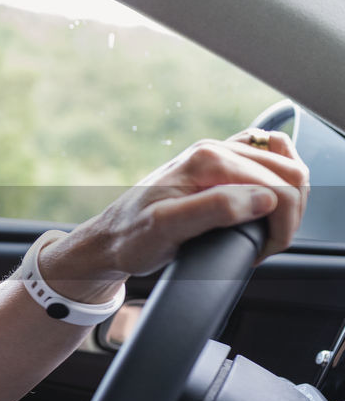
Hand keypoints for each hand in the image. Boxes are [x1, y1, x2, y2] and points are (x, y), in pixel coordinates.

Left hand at [40, 129, 308, 301]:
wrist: (109, 239)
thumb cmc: (132, 237)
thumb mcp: (167, 229)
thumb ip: (215, 210)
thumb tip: (265, 198)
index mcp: (207, 159)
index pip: (279, 185)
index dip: (282, 223)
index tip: (262, 250)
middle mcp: (213, 150)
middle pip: (289, 173)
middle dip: (290, 213)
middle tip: (267, 244)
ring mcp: (217, 155)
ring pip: (285, 166)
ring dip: (290, 199)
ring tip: (267, 230)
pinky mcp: (217, 165)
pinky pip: (266, 161)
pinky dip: (279, 181)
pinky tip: (267, 206)